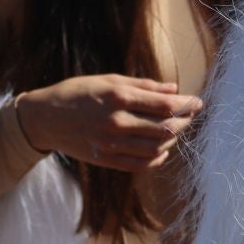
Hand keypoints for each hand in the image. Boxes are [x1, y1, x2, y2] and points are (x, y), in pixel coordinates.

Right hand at [13, 75, 200, 172]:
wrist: (45, 118)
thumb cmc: (78, 92)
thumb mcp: (109, 79)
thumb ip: (143, 85)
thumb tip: (174, 89)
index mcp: (118, 97)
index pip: (164, 105)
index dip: (186, 105)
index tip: (198, 102)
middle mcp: (117, 122)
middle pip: (164, 128)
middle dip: (183, 122)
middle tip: (190, 115)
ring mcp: (111, 144)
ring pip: (156, 148)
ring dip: (172, 140)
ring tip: (176, 130)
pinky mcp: (106, 159)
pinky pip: (140, 164)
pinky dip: (156, 158)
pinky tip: (161, 150)